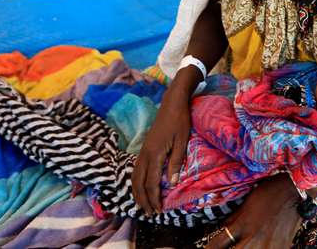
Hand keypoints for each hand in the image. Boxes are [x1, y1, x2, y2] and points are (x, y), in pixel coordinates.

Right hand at [131, 68, 198, 213]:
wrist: (172, 103)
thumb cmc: (180, 120)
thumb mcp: (182, 141)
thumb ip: (176, 162)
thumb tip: (173, 182)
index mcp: (155, 153)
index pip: (152, 183)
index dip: (154, 198)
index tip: (159, 211)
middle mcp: (145, 154)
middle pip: (139, 183)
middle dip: (143, 200)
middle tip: (150, 214)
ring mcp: (143, 150)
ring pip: (134, 177)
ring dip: (137, 193)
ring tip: (143, 205)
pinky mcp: (145, 148)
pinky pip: (136, 169)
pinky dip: (136, 182)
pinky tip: (141, 187)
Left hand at [206, 173, 301, 248]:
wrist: (294, 190)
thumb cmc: (269, 192)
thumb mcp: (246, 204)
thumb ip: (233, 221)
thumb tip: (220, 231)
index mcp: (242, 225)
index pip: (216, 245)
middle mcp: (254, 239)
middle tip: (226, 248)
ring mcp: (268, 247)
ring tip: (244, 245)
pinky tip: (258, 246)